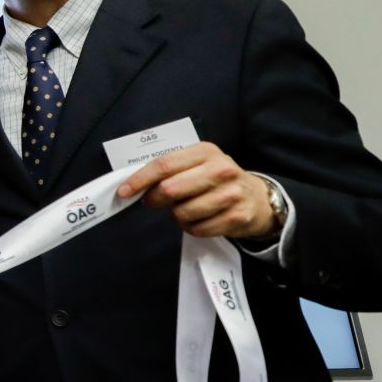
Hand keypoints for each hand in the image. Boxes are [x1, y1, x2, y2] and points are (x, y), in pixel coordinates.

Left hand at [116, 142, 275, 238]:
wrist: (257, 198)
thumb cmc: (216, 180)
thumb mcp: (197, 164)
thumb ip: (170, 169)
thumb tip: (134, 185)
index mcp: (206, 151)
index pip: (164, 164)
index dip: (140, 179)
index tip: (123, 192)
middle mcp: (221, 169)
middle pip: (170, 189)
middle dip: (154, 199)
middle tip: (152, 202)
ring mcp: (231, 194)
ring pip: (182, 213)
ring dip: (177, 215)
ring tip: (186, 208)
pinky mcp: (237, 217)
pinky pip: (197, 229)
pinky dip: (192, 227)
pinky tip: (201, 219)